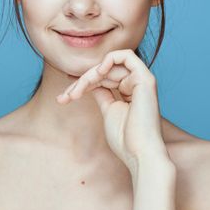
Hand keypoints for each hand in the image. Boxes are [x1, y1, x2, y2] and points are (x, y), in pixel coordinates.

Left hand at [56, 49, 168, 170]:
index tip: (64, 97)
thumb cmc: (125, 139)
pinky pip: (127, 56)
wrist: (140, 154)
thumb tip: (91, 82)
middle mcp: (137, 83)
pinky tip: (98, 72)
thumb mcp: (108, 110)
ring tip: (76, 92)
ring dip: (89, 75)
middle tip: (66, 97)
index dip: (81, 83)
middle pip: (103, 71)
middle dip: (81, 81)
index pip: (101, 78)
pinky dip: (110, 59)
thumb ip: (102, 93)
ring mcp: (142, 80)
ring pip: (109, 65)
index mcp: (130, 91)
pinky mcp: (146, 80)